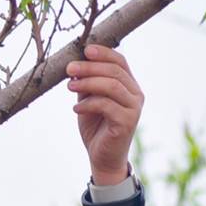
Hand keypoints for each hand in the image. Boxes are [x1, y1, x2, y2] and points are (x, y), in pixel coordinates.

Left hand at [65, 43, 142, 185]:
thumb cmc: (95, 126)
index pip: (120, 61)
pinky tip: (76, 109)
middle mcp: (135, 94)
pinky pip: (107, 105)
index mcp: (128, 85)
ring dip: (88, 83)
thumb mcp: (88, 100)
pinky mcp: (127, 122)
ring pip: (112, 86)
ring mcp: (133, 108)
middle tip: (69, 68)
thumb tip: (74, 65)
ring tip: (70, 86)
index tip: (85, 49)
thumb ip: (85, 84)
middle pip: (115, 71)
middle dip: (90, 67)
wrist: (102, 156)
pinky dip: (88, 104)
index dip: (103, 53)